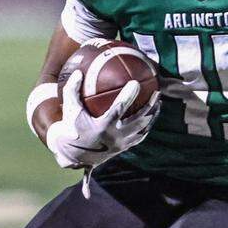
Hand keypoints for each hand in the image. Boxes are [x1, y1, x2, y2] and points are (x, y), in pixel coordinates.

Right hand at [45, 71, 159, 169]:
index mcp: (102, 127)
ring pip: (142, 130)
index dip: (129, 96)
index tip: (136, 82)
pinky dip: (146, 126)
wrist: (72, 155)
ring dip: (152, 116)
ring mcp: (121, 145)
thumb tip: (78, 71)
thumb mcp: (69, 109)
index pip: (119, 109)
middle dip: (150, 106)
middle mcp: (114, 137)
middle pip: (138, 121)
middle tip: (157, 92)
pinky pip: (139, 136)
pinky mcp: (123, 148)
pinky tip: (150, 116)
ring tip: (159, 103)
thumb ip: (72, 90)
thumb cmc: (70, 128)